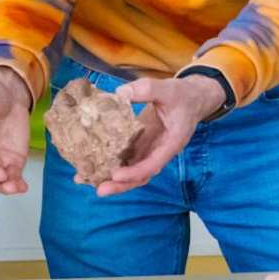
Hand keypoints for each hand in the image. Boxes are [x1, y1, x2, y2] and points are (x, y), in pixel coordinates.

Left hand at [98, 75, 225, 196]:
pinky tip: (89, 163)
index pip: (153, 164)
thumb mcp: (168, 89)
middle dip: (120, 185)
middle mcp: (159, 152)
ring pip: (131, 170)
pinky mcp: (140, 144)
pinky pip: (125, 158)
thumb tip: (119, 94)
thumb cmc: (183, 95)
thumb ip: (147, 89)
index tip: (116, 174)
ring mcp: (149, 150)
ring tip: (86, 179)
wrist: (192, 98)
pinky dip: (109, 162)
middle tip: (99, 190)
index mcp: (170, 144)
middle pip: (140, 176)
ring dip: (110, 177)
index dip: (135, 172)